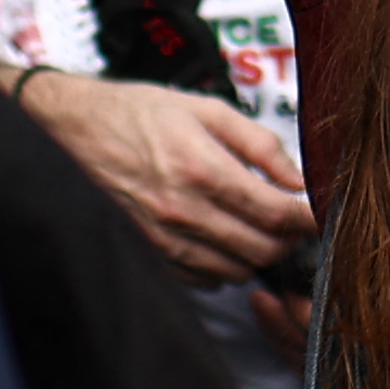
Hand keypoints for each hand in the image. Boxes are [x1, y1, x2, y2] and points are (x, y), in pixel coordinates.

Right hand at [19, 68, 313, 280]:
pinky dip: (224, 264)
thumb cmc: (137, 113)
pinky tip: (222, 236)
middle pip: (261, 248)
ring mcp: (163, 239)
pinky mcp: (150, 254)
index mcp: (201, 168)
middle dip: (287, 239)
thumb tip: (298, 177)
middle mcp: (182, 210)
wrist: (70, 130)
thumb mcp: (205, 109)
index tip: (318, 212)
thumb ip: (259, 144)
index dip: (308, 218)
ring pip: (236, 269)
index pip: (276, 213)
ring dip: (257, 253)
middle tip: (292, 220)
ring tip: (258, 227)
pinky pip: (205, 279)